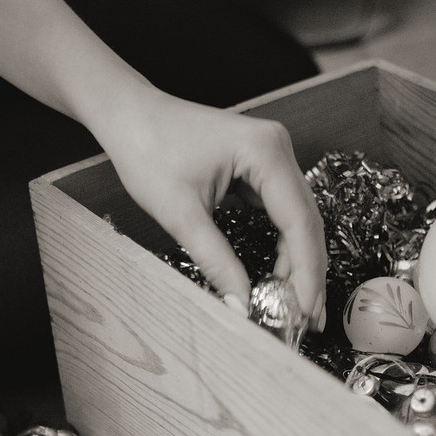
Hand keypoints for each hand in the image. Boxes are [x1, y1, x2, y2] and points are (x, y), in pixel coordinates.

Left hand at [92, 87, 327, 329]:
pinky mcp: (259, 165)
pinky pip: (280, 210)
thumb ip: (216, 261)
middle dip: (307, 272)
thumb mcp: (180, 213)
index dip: (306, 272)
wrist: (127, 115)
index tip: (305, 312)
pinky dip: (282, 244)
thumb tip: (241, 306)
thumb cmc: (147, 150)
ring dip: (296, 261)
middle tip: (306, 320)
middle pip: (306, 221)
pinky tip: (278, 275)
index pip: (299, 222)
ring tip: (293, 305)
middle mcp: (278, 148)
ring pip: (297, 219)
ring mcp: (271, 155)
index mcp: (266, 152)